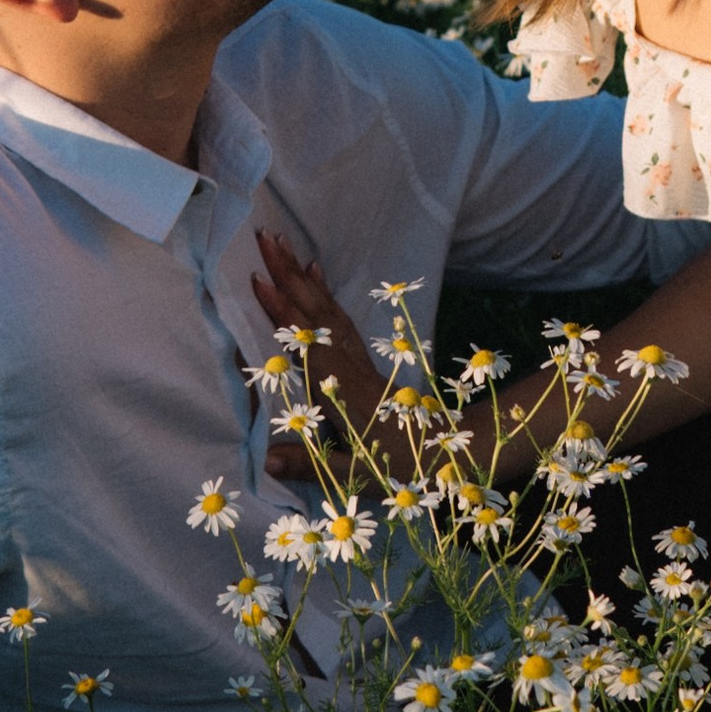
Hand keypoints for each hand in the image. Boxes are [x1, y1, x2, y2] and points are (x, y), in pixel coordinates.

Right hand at [250, 233, 392, 483]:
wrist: (452, 453)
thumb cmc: (402, 467)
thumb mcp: (353, 474)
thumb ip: (307, 465)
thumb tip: (264, 460)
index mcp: (342, 389)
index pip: (306, 342)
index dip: (281, 312)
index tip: (257, 280)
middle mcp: (350, 365)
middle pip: (316, 311)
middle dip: (289, 274)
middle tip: (264, 237)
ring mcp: (359, 360)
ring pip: (328, 308)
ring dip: (303, 275)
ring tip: (282, 244)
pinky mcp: (365, 361)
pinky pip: (342, 318)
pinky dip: (325, 293)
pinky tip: (318, 274)